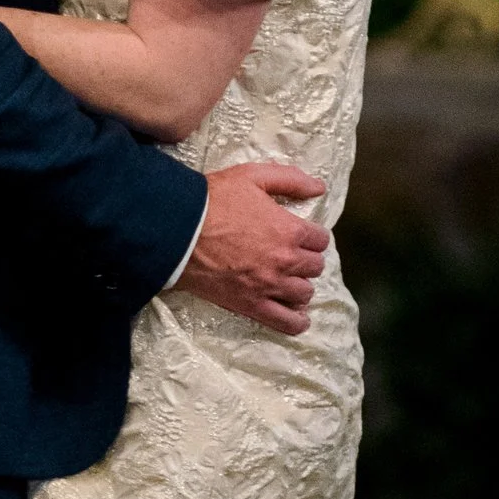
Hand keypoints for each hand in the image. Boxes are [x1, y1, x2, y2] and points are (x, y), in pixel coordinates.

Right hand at [181, 162, 327, 334]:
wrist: (178, 230)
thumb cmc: (214, 200)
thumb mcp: (252, 176)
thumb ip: (290, 179)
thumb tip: (319, 188)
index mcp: (289, 230)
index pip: (320, 240)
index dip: (312, 236)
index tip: (300, 236)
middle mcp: (286, 261)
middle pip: (315, 267)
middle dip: (306, 259)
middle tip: (290, 255)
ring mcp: (269, 285)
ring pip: (304, 293)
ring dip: (299, 285)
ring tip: (287, 280)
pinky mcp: (251, 305)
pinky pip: (286, 322)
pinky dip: (296, 322)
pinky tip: (297, 316)